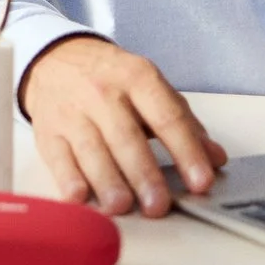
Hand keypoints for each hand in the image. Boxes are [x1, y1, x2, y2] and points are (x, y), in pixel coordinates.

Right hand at [19, 36, 226, 218]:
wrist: (56, 58)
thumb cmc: (110, 78)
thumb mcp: (149, 86)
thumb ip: (182, 121)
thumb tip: (215, 158)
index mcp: (137, 77)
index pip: (167, 116)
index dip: (186, 150)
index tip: (201, 181)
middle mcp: (103, 93)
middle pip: (126, 137)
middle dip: (143, 173)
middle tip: (158, 205)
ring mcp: (72, 112)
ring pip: (91, 149)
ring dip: (107, 180)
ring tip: (122, 207)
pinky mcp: (48, 132)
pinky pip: (58, 158)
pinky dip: (68, 179)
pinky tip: (80, 197)